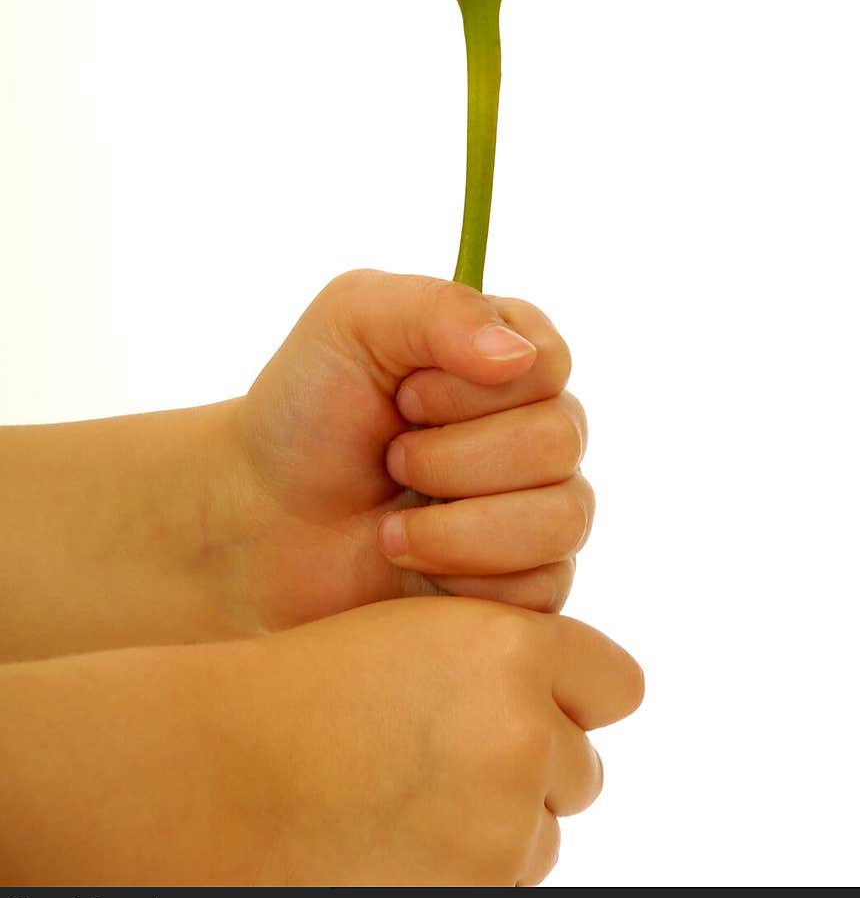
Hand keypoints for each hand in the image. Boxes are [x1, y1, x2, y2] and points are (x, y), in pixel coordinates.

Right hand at [0, 598, 642, 886]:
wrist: (218, 775)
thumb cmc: (309, 693)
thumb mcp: (416, 636)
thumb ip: (501, 659)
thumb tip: (572, 708)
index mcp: (509, 647)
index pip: (616, 684)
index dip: (577, 697)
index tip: (540, 702)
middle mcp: (520, 733)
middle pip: (580, 767)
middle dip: (532, 768)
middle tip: (443, 760)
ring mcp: (501, 825)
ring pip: (542, 834)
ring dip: (497, 826)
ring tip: (404, 802)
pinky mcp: (476, 897)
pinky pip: (507, 885)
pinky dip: (468, 872)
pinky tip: (398, 842)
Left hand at [228, 269, 593, 629]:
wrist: (257, 522)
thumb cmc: (306, 410)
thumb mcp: (352, 321)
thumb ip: (436, 309)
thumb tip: (516, 355)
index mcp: (508, 357)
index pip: (549, 364)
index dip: (472, 389)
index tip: (404, 396)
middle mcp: (537, 429)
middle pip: (560, 441)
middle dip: (454, 458)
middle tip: (391, 459)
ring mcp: (538, 509)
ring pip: (563, 518)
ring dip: (459, 525)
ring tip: (392, 526)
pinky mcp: (526, 584)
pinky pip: (543, 588)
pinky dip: (465, 578)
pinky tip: (412, 565)